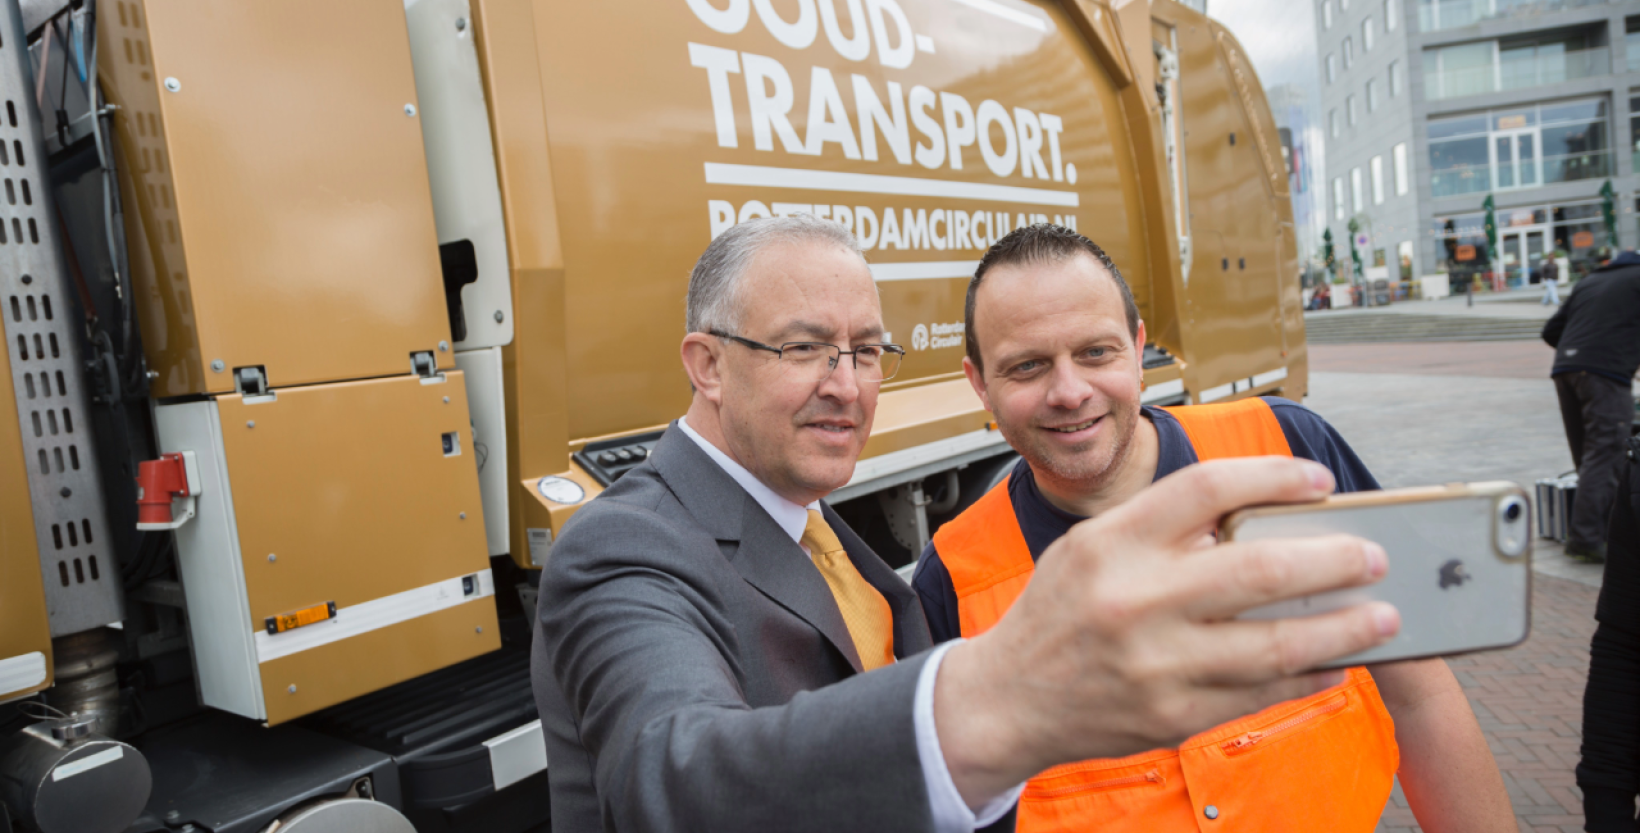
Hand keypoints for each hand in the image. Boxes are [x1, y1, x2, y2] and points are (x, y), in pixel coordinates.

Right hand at [934, 456, 1399, 805]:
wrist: (1008, 699)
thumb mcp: (1091, 547)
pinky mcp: (1173, 716)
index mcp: (1113, 542)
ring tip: (1382, 616)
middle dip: (1334, 559)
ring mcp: (1157, 664)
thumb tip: (1257, 518)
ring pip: (1276, 643)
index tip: (1318, 483)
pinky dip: (1308, 675)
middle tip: (1373, 556)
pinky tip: (1334, 660)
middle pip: (1260, 568)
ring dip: (1343, 628)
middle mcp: (1136, 601)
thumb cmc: (1059, 613)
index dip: (1275, 477)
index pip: (1208, 488)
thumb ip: (1161, 529)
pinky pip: (1261, 693)